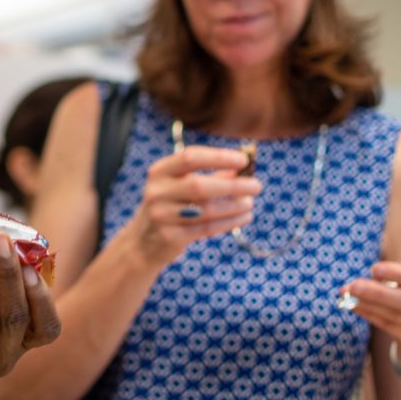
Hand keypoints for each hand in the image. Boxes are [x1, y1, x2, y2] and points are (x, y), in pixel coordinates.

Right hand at [125, 146, 261, 267]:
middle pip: (198, 185)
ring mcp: (162, 215)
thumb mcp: (181, 186)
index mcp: (160, 172)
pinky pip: (206, 228)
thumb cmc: (171, 205)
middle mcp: (157, 191)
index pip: (190, 157)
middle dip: (232, 185)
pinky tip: (244, 217)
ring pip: (206, 209)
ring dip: (234, 206)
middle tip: (257, 186)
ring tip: (250, 203)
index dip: (218, 157)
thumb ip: (211, 175)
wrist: (143, 242)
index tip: (244, 160)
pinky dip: (229, 222)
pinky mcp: (170, 237)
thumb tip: (245, 168)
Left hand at [344, 262, 400, 365]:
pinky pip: (389, 326)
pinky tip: (353, 305)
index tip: (374, 269)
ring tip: (346, 293)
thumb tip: (364, 280)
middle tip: (354, 286)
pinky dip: (368, 314)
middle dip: (378, 294)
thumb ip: (395, 273)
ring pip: (397, 316)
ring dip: (368, 304)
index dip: (400, 275)